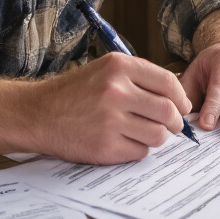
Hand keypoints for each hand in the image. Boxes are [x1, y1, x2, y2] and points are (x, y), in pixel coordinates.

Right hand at [30, 52, 191, 164]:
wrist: (36, 114)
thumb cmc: (74, 93)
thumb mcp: (105, 70)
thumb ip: (139, 78)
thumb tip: (177, 97)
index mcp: (119, 67)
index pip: (168, 82)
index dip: (181, 97)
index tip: (182, 106)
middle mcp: (116, 91)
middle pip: (168, 111)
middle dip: (176, 122)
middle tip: (172, 126)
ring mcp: (110, 120)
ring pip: (158, 135)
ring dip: (156, 137)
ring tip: (143, 133)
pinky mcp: (105, 146)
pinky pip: (140, 151)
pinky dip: (137, 149)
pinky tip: (123, 142)